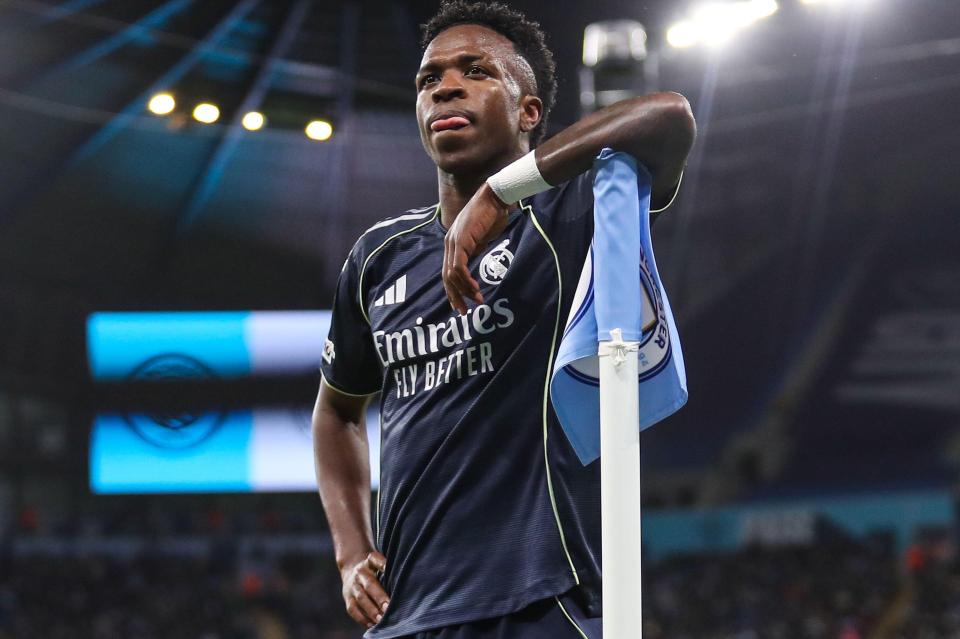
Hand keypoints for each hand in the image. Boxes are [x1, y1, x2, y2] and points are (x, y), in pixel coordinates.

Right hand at [340, 550, 389, 628]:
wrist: (352, 568)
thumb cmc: (374, 569)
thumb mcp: (379, 562)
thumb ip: (389, 569)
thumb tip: (407, 582)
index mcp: (370, 561)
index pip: (375, 560)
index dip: (382, 564)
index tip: (389, 570)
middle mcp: (360, 572)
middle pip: (370, 584)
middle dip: (379, 597)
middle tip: (388, 607)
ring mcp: (352, 586)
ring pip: (361, 598)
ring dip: (371, 610)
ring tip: (381, 619)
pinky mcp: (347, 598)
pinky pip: (353, 609)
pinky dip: (362, 618)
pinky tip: (372, 624)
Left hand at [443, 183, 509, 314]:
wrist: (495, 198)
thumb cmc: (492, 215)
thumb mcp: (482, 238)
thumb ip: (476, 250)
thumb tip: (476, 261)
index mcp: (453, 244)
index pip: (448, 272)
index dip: (453, 290)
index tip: (461, 304)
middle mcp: (449, 243)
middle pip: (446, 276)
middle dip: (455, 296)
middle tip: (464, 311)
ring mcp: (453, 242)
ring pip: (453, 274)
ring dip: (465, 290)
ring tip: (477, 299)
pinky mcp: (461, 241)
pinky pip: (459, 266)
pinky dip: (466, 280)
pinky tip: (475, 288)